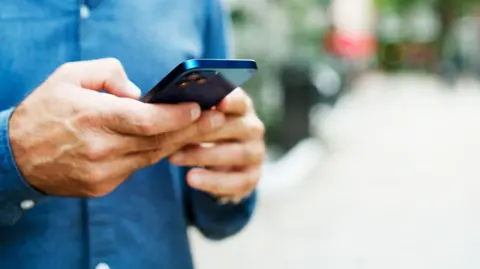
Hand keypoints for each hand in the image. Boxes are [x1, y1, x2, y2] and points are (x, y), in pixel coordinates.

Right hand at [10, 58, 224, 196]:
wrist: (14, 156)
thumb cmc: (45, 110)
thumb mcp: (69, 76)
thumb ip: (109, 74)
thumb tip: (139, 93)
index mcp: (92, 117)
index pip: (146, 120)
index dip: (177, 116)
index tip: (199, 108)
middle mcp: (100, 149)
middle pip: (157, 141)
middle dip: (192, 130)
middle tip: (218, 118)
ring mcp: (102, 172)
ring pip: (151, 157)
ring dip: (178, 143)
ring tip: (201, 129)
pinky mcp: (102, 186)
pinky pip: (136, 168)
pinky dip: (153, 154)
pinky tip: (169, 143)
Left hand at [169, 89, 264, 200]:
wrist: (217, 166)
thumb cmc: (201, 132)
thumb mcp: (197, 119)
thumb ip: (190, 111)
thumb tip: (166, 104)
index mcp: (241, 107)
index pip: (240, 100)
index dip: (231, 100)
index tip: (218, 103)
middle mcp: (252, 128)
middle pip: (236, 126)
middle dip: (204, 130)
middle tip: (176, 134)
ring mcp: (255, 153)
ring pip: (236, 154)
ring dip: (203, 156)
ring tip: (174, 158)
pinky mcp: (251, 177)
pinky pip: (236, 181)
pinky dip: (213, 181)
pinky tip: (191, 178)